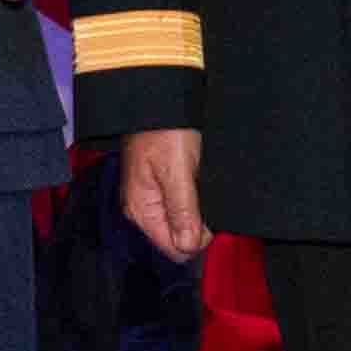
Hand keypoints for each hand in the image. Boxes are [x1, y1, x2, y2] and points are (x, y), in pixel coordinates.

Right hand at [118, 127, 208, 260]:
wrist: (159, 100)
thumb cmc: (166, 131)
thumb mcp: (178, 172)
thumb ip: (183, 212)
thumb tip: (189, 247)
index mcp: (142, 211)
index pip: (174, 249)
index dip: (197, 239)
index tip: (208, 215)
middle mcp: (142, 210)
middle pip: (177, 238)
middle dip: (197, 225)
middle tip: (205, 195)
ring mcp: (150, 199)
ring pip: (181, 223)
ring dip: (197, 212)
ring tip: (201, 185)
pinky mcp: (159, 187)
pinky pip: (180, 207)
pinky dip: (194, 201)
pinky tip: (198, 182)